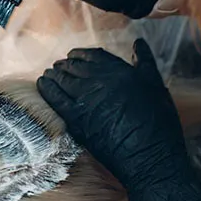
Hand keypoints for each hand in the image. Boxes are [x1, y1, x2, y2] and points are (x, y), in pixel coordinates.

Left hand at [36, 39, 200, 200]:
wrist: (150, 158)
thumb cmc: (159, 125)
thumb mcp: (157, 87)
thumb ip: (145, 63)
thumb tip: (138, 43)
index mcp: (121, 72)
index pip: (94, 55)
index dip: (80, 54)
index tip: (73, 56)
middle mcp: (102, 82)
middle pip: (75, 67)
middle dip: (65, 65)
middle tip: (58, 66)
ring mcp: (87, 100)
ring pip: (62, 79)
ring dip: (54, 74)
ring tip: (49, 74)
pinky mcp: (76, 120)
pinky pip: (54, 98)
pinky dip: (46, 88)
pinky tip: (42, 84)